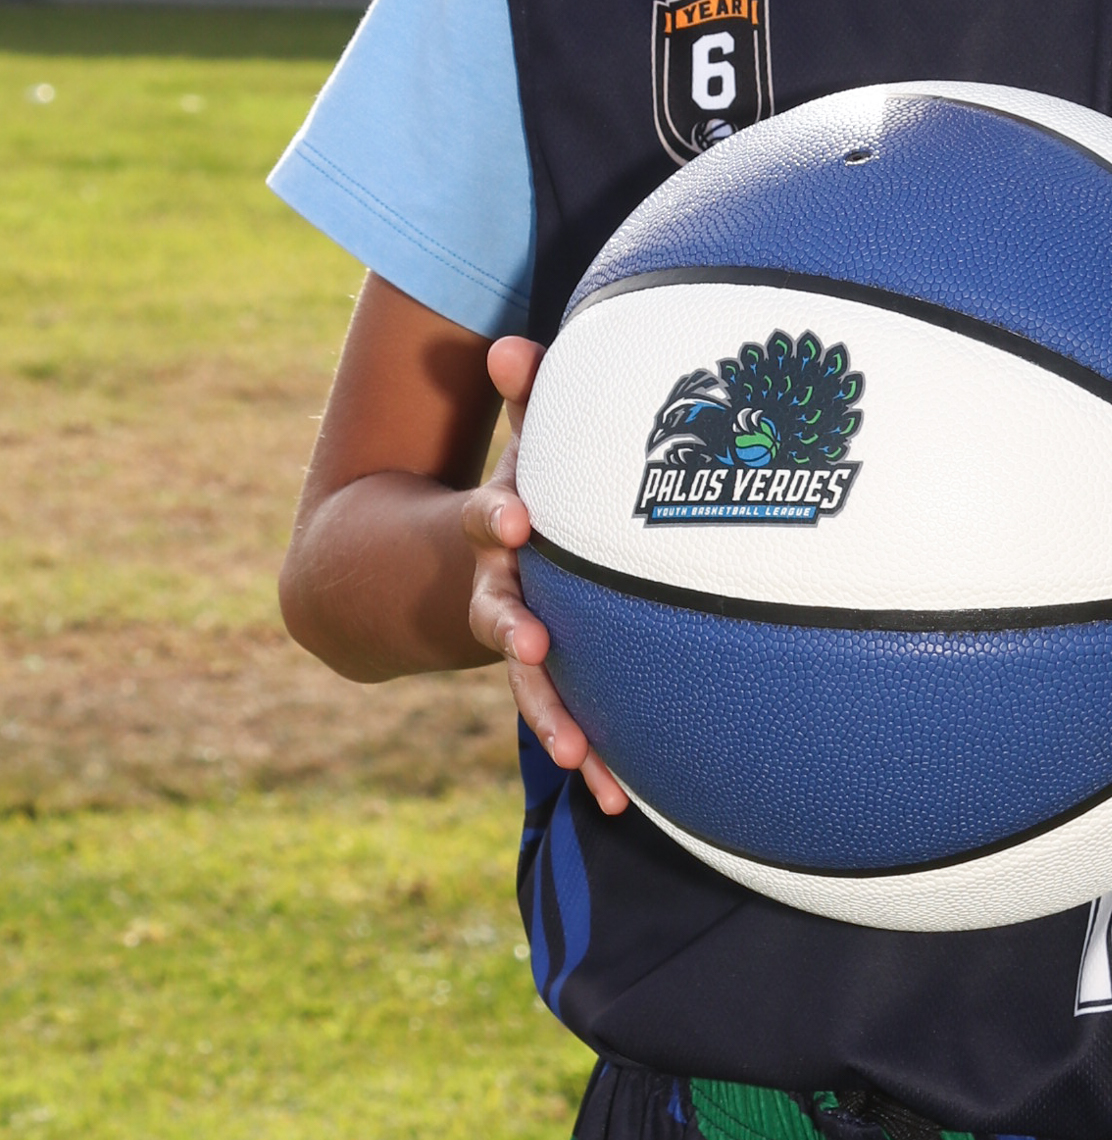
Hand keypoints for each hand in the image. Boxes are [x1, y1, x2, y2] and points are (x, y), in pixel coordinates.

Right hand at [463, 336, 628, 814]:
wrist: (465, 567)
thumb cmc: (523, 493)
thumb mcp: (522, 444)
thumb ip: (527, 398)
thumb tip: (510, 341)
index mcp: (492, 530)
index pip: (486, 516)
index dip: (496, 515)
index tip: (515, 518)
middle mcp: (497, 590)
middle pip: (499, 613)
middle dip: (514, 627)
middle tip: (532, 642)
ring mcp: (520, 640)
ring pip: (530, 684)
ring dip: (550, 715)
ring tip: (573, 752)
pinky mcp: (551, 679)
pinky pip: (569, 719)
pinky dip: (593, 755)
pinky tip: (618, 798)